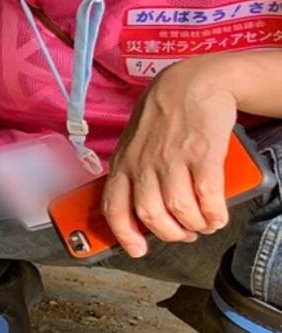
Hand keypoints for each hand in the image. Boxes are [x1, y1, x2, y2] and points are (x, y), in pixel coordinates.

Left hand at [102, 56, 237, 257]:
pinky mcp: (201, 153)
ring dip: (195, 226)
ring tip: (204, 223)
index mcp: (123, 163)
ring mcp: (172, 159)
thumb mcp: (135, 143)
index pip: (113, 207)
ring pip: (179, 211)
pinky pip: (206, 197)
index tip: (138, 250)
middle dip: (171, 234)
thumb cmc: (163, 115)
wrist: (192, 82)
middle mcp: (144, 163)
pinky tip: (217, 215)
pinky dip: (213, 214)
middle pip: (151, 216)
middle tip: (185, 233)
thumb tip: (138, 209)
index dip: (123, 235)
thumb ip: (134, 172)